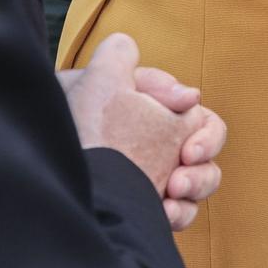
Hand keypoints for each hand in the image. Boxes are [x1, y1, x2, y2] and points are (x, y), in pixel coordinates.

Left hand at [59, 34, 225, 229]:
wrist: (63, 182)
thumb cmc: (86, 129)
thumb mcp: (103, 79)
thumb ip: (121, 54)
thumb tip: (134, 52)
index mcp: (156, 117)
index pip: (199, 118)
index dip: (204, 131)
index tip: (186, 141)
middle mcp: (157, 149)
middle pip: (204, 157)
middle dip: (200, 168)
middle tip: (179, 177)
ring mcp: (152, 181)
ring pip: (197, 186)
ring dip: (193, 188)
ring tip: (171, 194)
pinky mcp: (147, 209)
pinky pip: (179, 214)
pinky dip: (177, 214)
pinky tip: (164, 214)